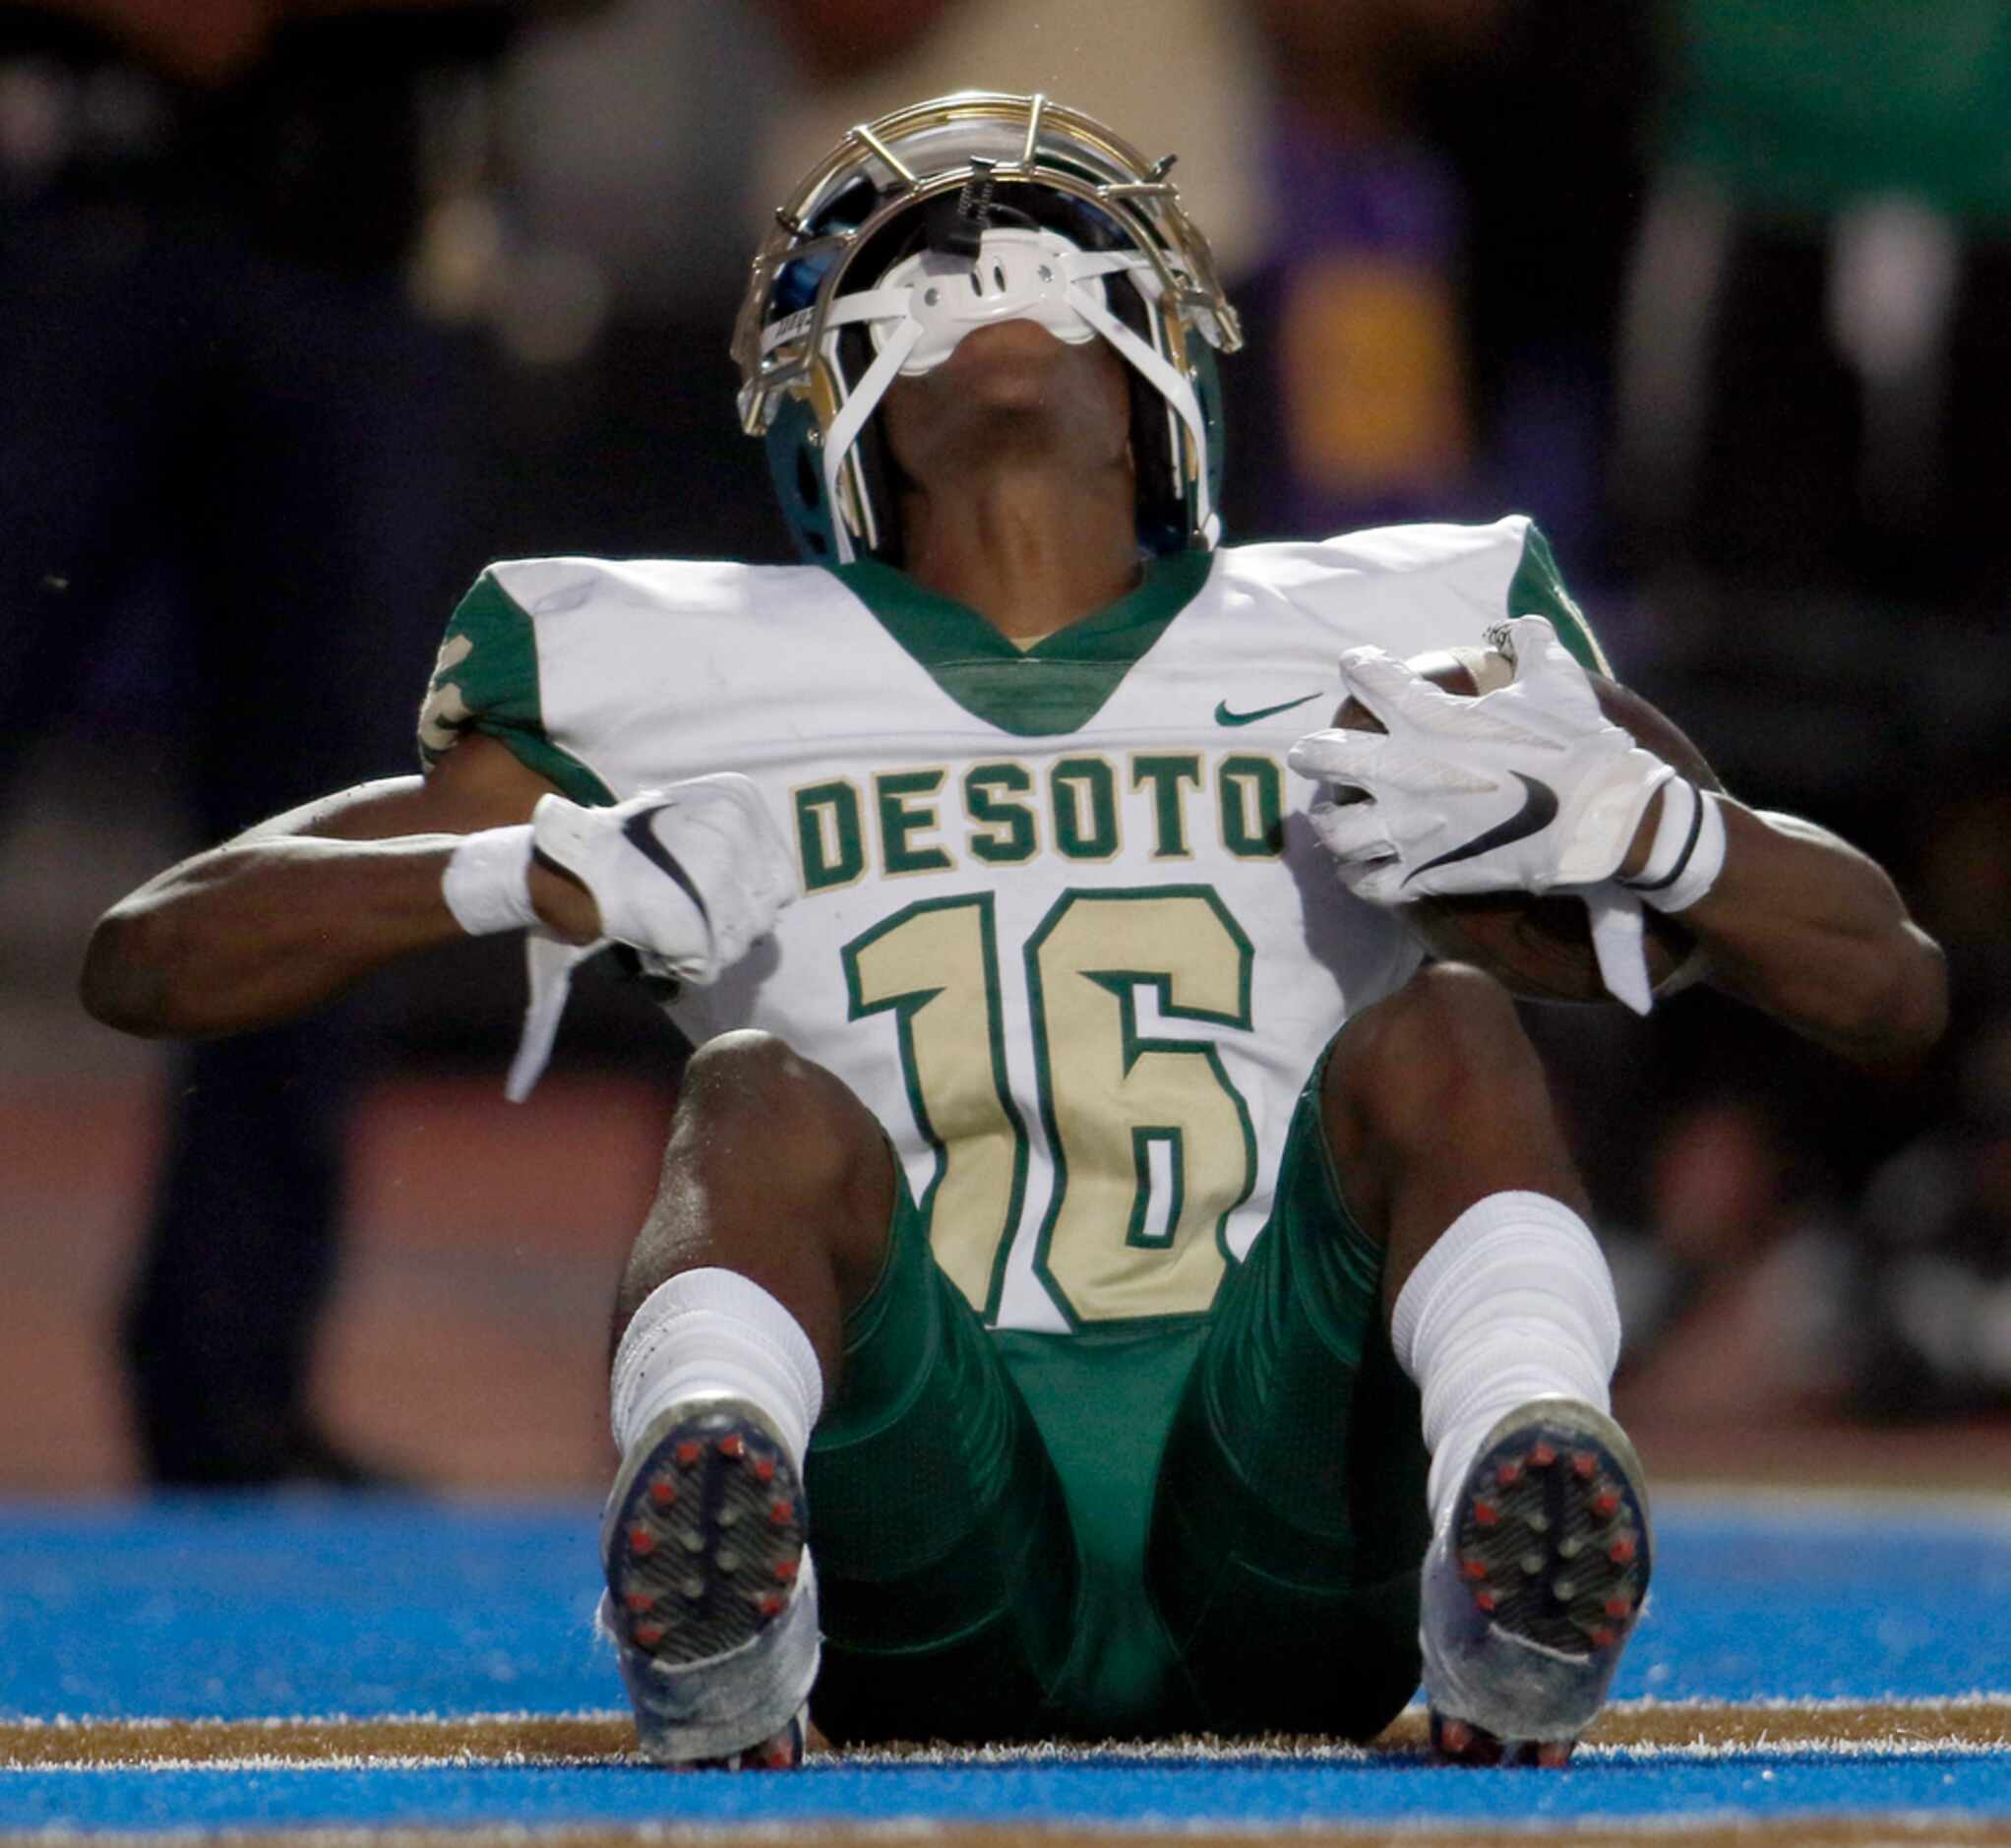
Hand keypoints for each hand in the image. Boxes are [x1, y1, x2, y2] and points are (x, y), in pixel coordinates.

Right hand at [528, 775, 797, 982]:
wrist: (576, 866)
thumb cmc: (630, 840)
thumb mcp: (690, 810)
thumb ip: (736, 838)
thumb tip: (771, 886)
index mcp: (739, 805)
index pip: (784, 878)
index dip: (756, 897)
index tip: (728, 901)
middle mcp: (737, 841)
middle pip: (767, 912)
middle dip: (738, 923)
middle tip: (697, 916)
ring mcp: (719, 887)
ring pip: (743, 942)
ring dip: (714, 945)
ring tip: (678, 925)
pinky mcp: (698, 928)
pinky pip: (714, 964)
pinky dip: (691, 963)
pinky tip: (667, 942)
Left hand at [1286, 616, 1674, 903]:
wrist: (1602, 818)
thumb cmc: (1578, 744)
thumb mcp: (1556, 679)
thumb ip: (1530, 644)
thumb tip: (1520, 623)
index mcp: (1429, 717)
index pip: (1368, 676)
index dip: (1359, 666)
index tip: (1360, 667)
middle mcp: (1405, 771)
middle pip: (1324, 756)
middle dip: (1313, 753)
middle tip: (1313, 753)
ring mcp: (1411, 827)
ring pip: (1335, 830)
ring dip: (1331, 823)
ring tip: (1337, 818)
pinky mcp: (1425, 873)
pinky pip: (1367, 883)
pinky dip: (1357, 877)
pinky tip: (1362, 868)